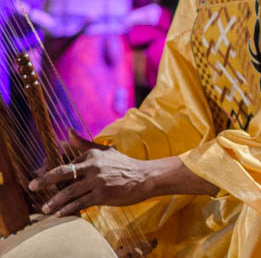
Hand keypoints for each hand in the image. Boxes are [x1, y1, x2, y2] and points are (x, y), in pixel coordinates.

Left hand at [29, 132, 155, 215]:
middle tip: (32, 186)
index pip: (67, 163)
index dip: (51, 172)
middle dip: (45, 180)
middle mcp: (94, 166)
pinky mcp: (103, 195)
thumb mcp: (105, 152)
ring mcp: (98, 181)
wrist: (145, 178)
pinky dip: (68, 209)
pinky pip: (80, 203)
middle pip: (64, 173)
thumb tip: (67, 131)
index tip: (39, 178)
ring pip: (70, 191)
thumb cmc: (124, 165)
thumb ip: (84, 144)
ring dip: (55, 200)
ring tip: (45, 208)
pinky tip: (59, 213)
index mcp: (93, 155)